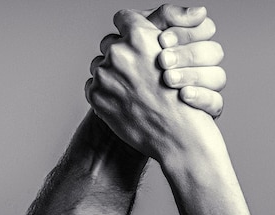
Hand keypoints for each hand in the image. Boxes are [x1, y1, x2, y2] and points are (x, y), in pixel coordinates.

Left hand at [86, 7, 223, 160]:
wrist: (177, 136)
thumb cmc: (182, 98)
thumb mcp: (177, 57)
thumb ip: (153, 38)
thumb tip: (135, 27)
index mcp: (139, 37)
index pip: (123, 18)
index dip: (129, 28)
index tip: (132, 39)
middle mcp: (119, 52)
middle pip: (109, 43)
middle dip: (120, 55)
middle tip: (135, 72)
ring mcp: (105, 75)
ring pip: (99, 65)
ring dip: (110, 75)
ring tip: (130, 91)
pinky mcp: (96, 95)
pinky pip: (93, 86)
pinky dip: (104, 93)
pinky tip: (123, 102)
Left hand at [142, 5, 225, 116]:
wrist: (129, 109)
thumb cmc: (132, 68)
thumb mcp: (142, 36)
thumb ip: (166, 17)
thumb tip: (200, 12)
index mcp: (192, 43)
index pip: (205, 28)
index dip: (185, 33)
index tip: (161, 40)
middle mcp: (203, 64)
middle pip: (214, 52)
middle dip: (186, 54)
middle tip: (162, 60)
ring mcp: (208, 88)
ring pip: (218, 77)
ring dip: (192, 75)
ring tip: (168, 79)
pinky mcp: (207, 111)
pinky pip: (216, 103)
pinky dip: (201, 97)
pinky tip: (184, 95)